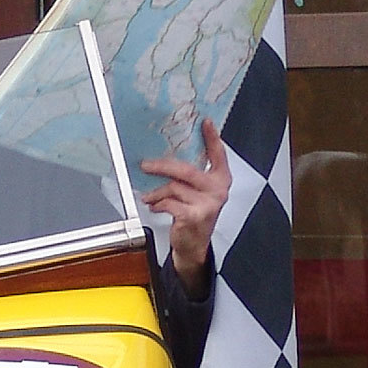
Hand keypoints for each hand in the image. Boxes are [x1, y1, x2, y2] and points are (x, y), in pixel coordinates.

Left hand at [140, 120, 233, 298]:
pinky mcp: (194, 216)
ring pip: (174, 187)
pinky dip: (158, 204)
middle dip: (162, 166)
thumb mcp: (197, 193)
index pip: (218, 154)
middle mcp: (217, 190)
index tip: (206, 122)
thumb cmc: (194, 215)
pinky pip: (169, 203)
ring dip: (157, 192)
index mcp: (220, 179)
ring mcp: (208, 204)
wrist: (193, 245)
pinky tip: (155, 207)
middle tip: (146, 165)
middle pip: (186, 170)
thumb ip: (190, 176)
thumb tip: (167, 157)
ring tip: (150, 197)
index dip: (212, 137)